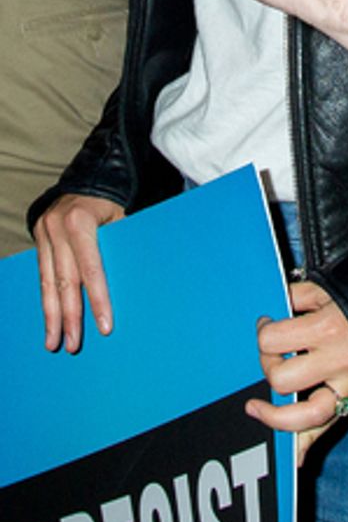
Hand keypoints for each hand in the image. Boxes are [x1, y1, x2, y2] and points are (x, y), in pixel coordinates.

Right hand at [35, 194, 125, 352]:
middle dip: (69, 316)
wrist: (91, 176)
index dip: (97, 300)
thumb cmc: (114, 202)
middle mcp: (58, 228)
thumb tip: (135, 286)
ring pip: (48, 282)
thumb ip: (120, 248)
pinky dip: (46, 298)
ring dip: (51, 315)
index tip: (104, 327)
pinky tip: (48, 319)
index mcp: (81, 222)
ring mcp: (45, 232)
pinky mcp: (38, 237)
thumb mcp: (122, 219)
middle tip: (73, 345)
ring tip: (54, 342)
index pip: (91, 270)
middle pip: (65, 281)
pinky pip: (42, 274)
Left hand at [247, 280, 347, 464]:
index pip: (274, 340)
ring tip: (258, 407)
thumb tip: (272, 307)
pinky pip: (328, 428)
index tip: (268, 325)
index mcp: (327, 328)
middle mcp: (337, 361)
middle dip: (268, 365)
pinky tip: (292, 456)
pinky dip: (307, 444)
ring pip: (304, 416)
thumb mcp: (330, 290)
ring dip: (275, 415)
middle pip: (282, 379)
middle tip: (274, 354)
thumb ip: (297, 296)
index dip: (264, 332)